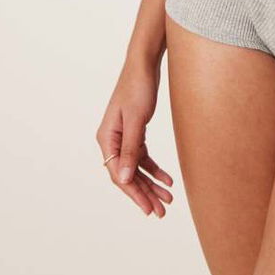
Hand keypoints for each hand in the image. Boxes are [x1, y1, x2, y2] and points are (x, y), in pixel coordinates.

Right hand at [96, 60, 173, 216]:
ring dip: (151, 183)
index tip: (148, 209)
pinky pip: (143, 156)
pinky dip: (154, 168)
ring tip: (167, 199)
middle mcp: (112, 140)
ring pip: (137, 168)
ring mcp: (123, 136)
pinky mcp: (135, 131)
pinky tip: (167, 178)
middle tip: (161, 211)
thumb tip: (125, 178)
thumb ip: (131, 149)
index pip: (119, 174)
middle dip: (144, 194)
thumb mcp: (136, 120)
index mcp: (107, 139)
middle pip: (128, 174)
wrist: (144, 63)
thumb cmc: (138, 87)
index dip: (134, 194)